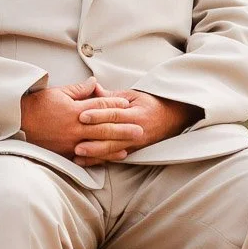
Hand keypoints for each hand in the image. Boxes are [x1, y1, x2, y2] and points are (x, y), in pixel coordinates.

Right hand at [20, 78, 140, 166]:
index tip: (126, 104)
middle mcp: (75, 127)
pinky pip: (89, 155)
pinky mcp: (66, 153)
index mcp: (74, 111)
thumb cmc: (36, 105)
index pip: (99, 106)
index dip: (114, 104)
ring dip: (119, 142)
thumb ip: (78, 90)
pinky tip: (116, 155)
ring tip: (133, 142)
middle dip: (124, 127)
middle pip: (105, 127)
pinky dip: (105, 156)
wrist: (17, 122)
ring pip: (100, 143)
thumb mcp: (57, 92)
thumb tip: (94, 83)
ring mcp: (71, 142)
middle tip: (140, 128)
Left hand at [81, 87, 201, 155]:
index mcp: (136, 114)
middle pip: (112, 135)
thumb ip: (111, 95)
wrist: (172, 119)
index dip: (98, 115)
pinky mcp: (133, 152)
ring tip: (77, 153)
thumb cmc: (149, 104)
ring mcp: (135, 144)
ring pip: (112, 150)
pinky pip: (114, 158)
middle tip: (75, 140)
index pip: (115, 115)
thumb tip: (92, 86)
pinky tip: (85, 162)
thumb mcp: (132, 96)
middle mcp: (136, 131)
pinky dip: (99, 160)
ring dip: (94, 153)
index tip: (81, 115)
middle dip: (93, 138)